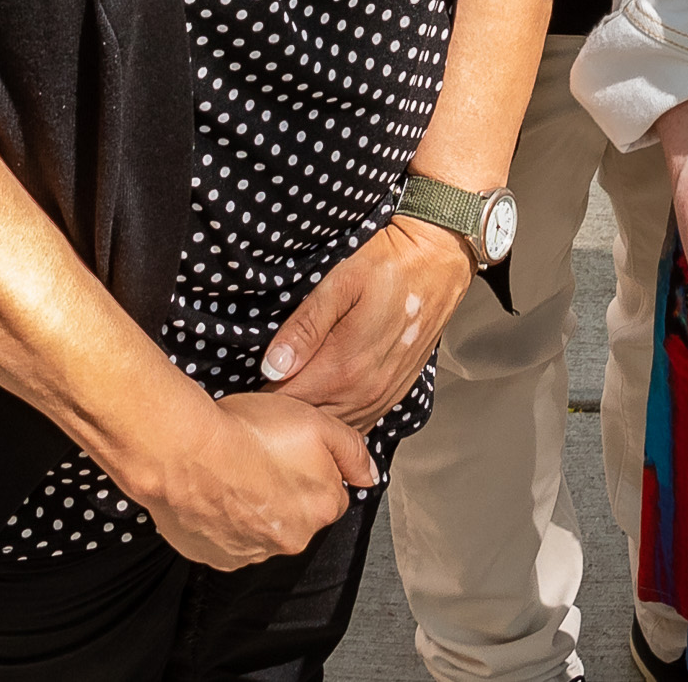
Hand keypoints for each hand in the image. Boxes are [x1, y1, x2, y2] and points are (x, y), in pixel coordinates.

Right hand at [130, 388, 374, 572]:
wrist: (185, 451)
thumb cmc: (249, 431)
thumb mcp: (316, 422)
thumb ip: (351, 450)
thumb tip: (369, 475)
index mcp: (320, 508)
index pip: (331, 495)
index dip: (313, 469)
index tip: (290, 450)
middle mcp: (291, 540)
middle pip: (298, 516)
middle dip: (285, 493)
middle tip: (260, 459)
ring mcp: (251, 553)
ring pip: (262, 531)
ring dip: (254, 510)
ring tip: (233, 474)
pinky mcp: (216, 557)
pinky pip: (228, 541)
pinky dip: (224, 523)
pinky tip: (214, 494)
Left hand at [263, 217, 471, 429]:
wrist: (439, 261)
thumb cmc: (389, 264)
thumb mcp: (340, 282)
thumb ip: (305, 326)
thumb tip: (274, 366)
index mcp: (343, 365)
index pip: (288, 402)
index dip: (262, 397)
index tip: (247, 388)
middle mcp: (364, 390)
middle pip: (310, 419)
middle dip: (284, 412)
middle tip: (261, 396)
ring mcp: (383, 395)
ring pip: (335, 426)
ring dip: (312, 418)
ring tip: (289, 401)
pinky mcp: (395, 393)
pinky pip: (361, 423)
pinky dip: (339, 420)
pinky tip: (326, 406)